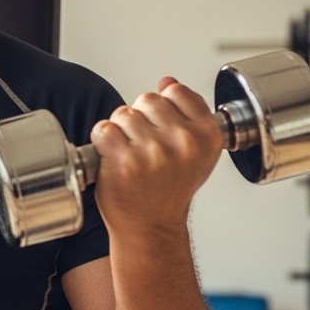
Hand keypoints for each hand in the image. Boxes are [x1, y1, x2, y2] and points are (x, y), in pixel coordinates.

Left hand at [89, 77, 223, 238]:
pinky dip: (102, 141)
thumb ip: (186, 113)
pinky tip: (113, 158)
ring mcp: (154, 151)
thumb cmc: (170, 191)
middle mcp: (184, 141)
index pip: (176, 91)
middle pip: (147, 99)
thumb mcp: (194, 151)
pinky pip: (104, 129)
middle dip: (139, 118)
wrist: (151, 227)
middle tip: (143, 147)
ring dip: (119, 130)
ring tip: (129, 155)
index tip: (162, 130)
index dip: (163, 108)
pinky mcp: (125, 161)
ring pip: (124, 113)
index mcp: (207, 134)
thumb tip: (168, 82)